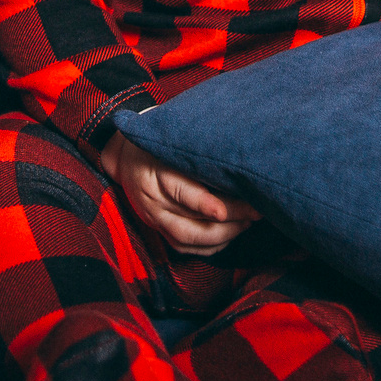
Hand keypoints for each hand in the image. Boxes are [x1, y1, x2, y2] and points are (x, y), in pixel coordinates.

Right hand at [99, 132, 260, 256]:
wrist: (124, 155)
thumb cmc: (158, 139)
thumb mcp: (172, 134)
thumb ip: (198, 145)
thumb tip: (236, 152)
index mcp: (155, 171)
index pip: (181, 192)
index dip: (204, 204)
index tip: (224, 210)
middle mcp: (152, 199)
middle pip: (189, 220)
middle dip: (227, 222)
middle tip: (256, 212)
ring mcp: (153, 217)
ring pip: (186, 238)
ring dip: (221, 236)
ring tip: (247, 223)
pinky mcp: (157, 228)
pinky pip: (182, 246)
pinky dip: (208, 247)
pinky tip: (230, 236)